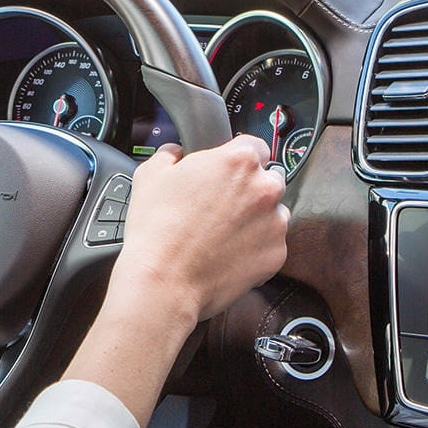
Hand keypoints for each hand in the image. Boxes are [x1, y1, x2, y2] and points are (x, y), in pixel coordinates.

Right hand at [108, 135, 288, 329]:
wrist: (165, 281)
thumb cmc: (157, 229)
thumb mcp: (150, 175)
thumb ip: (170, 154)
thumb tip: (176, 153)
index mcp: (238, 161)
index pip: (254, 146)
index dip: (238, 158)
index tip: (228, 171)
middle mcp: (264, 188)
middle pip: (268, 179)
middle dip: (250, 188)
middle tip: (221, 205)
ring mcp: (274, 223)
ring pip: (274, 213)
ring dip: (256, 218)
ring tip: (224, 233)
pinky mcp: (276, 255)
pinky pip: (272, 244)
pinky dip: (256, 247)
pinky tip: (229, 253)